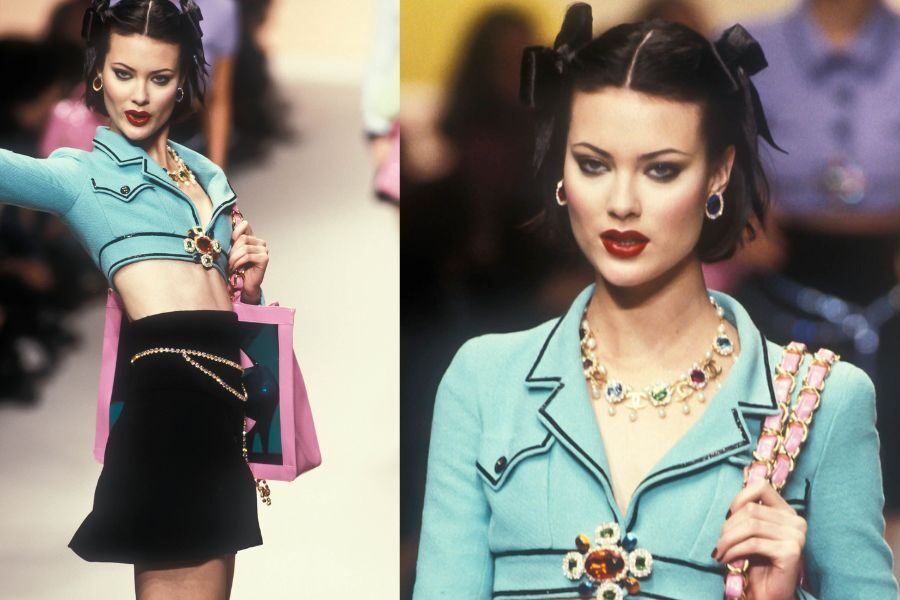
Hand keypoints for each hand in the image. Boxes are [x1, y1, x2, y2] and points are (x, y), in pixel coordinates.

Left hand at [228, 219, 267, 303]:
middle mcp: (261, 243)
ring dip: (234, 258)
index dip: (236, 231)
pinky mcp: (264, 258)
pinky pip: (248, 256)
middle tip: (228, 260)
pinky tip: (235, 267)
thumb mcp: (233, 252)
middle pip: (243, 239)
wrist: (245, 285)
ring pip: (245, 248)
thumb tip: (228, 227)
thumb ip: (233, 240)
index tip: (229, 241)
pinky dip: (239, 262)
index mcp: (254, 239)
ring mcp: (264, 250)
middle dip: (233, 250)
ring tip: (230, 265)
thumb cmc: (238, 269)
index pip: (245, 226)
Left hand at [713, 481, 805, 599]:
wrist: (768, 594)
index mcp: (787, 512)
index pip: (761, 487)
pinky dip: (734, 550)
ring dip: (728, 540)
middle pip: (751, 510)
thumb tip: (729, 507)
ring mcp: (796, 535)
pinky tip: (726, 559)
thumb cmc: (757, 563)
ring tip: (719, 552)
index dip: (738, 499)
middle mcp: (796, 521)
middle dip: (728, 527)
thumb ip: (746, 515)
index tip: (726, 517)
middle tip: (719, 544)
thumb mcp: (750, 534)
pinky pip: (753, 543)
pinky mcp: (791, 551)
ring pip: (750, 526)